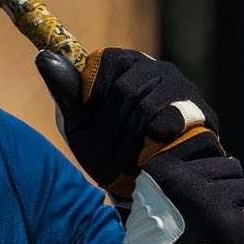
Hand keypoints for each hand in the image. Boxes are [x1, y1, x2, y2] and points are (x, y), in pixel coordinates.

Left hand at [36, 46, 214, 201]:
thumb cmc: (107, 150)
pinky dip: (152, 143)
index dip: (95, 100)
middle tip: (107, 152)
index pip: (105, 63)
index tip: (90, 124)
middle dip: (111, 127)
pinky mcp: (199, 112)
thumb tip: (43, 57)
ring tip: (126, 158)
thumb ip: (65, 91)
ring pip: (146, 105)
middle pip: (125, 89)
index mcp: (123, 63)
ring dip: (129, 139)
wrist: (145, 186)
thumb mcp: (79, 123)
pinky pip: (170, 120)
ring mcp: (180, 87)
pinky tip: (149, 154)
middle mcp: (154, 67)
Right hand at [120, 132, 243, 243]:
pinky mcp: (232, 226)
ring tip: (243, 225)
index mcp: (164, 169)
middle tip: (230, 210)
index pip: (207, 144)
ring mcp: (211, 202)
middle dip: (234, 187)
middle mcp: (187, 180)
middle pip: (232, 168)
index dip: (217, 163)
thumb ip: (172, 179)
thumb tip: (211, 158)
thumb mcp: (150, 199)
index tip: (216, 180)